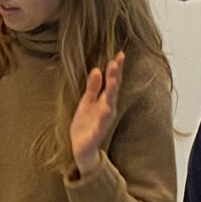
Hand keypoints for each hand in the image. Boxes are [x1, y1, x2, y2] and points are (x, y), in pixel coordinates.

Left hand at [68, 51, 124, 173]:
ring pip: (109, 106)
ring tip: (113, 82)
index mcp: (105, 100)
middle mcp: (108, 109)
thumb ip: (93, 87)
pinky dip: (102, 118)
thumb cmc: (86, 122)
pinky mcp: (96, 134)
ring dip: (112, 94)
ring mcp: (103, 121)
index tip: (119, 54)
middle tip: (115, 62)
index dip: (116, 68)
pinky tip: (105, 110)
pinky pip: (100, 126)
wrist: (82, 147)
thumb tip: (97, 69)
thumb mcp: (87, 101)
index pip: (113, 81)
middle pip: (113, 90)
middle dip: (115, 77)